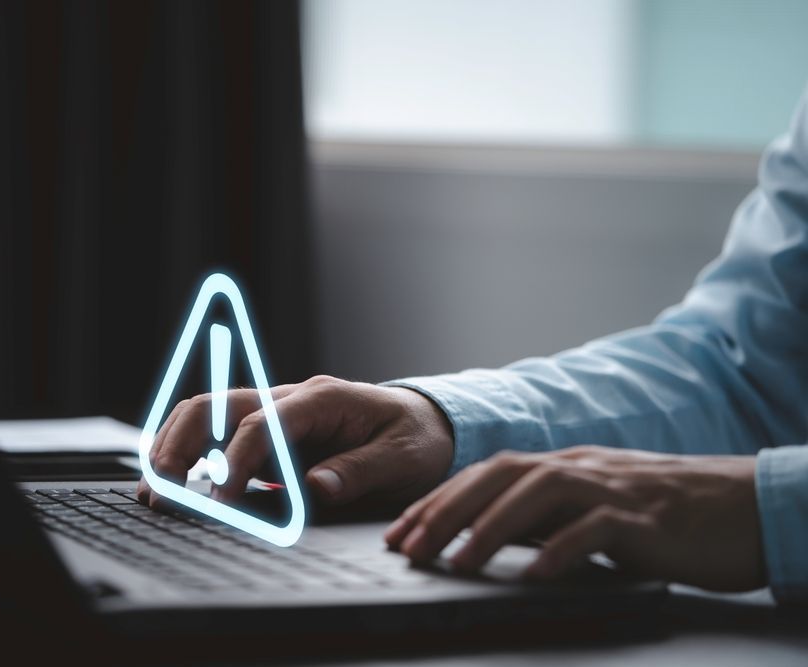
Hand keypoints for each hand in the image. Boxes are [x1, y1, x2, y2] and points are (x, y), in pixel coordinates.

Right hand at [137, 375, 453, 509]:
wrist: (426, 423)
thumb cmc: (414, 438)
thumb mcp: (402, 459)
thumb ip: (358, 472)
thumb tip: (314, 490)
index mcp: (321, 399)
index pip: (262, 422)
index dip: (236, 460)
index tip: (221, 500)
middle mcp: (290, 399)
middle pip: (218, 405)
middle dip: (182, 444)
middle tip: (163, 490)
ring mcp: (275, 413)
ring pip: (208, 413)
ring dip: (176, 445)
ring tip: (155, 488)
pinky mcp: (269, 433)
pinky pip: (218, 434)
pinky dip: (190, 453)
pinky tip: (175, 482)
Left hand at [384, 446, 765, 591]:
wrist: (738, 504)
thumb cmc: (659, 512)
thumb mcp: (589, 509)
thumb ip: (543, 517)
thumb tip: (486, 538)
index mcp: (560, 466)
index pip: (485, 476)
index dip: (438, 501)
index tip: (400, 532)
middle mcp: (577, 468)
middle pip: (499, 476)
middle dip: (446, 511)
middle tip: (410, 548)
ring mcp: (609, 488)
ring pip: (538, 494)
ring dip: (490, 528)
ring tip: (456, 563)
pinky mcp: (643, 517)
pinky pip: (595, 529)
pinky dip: (562, 550)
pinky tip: (537, 575)